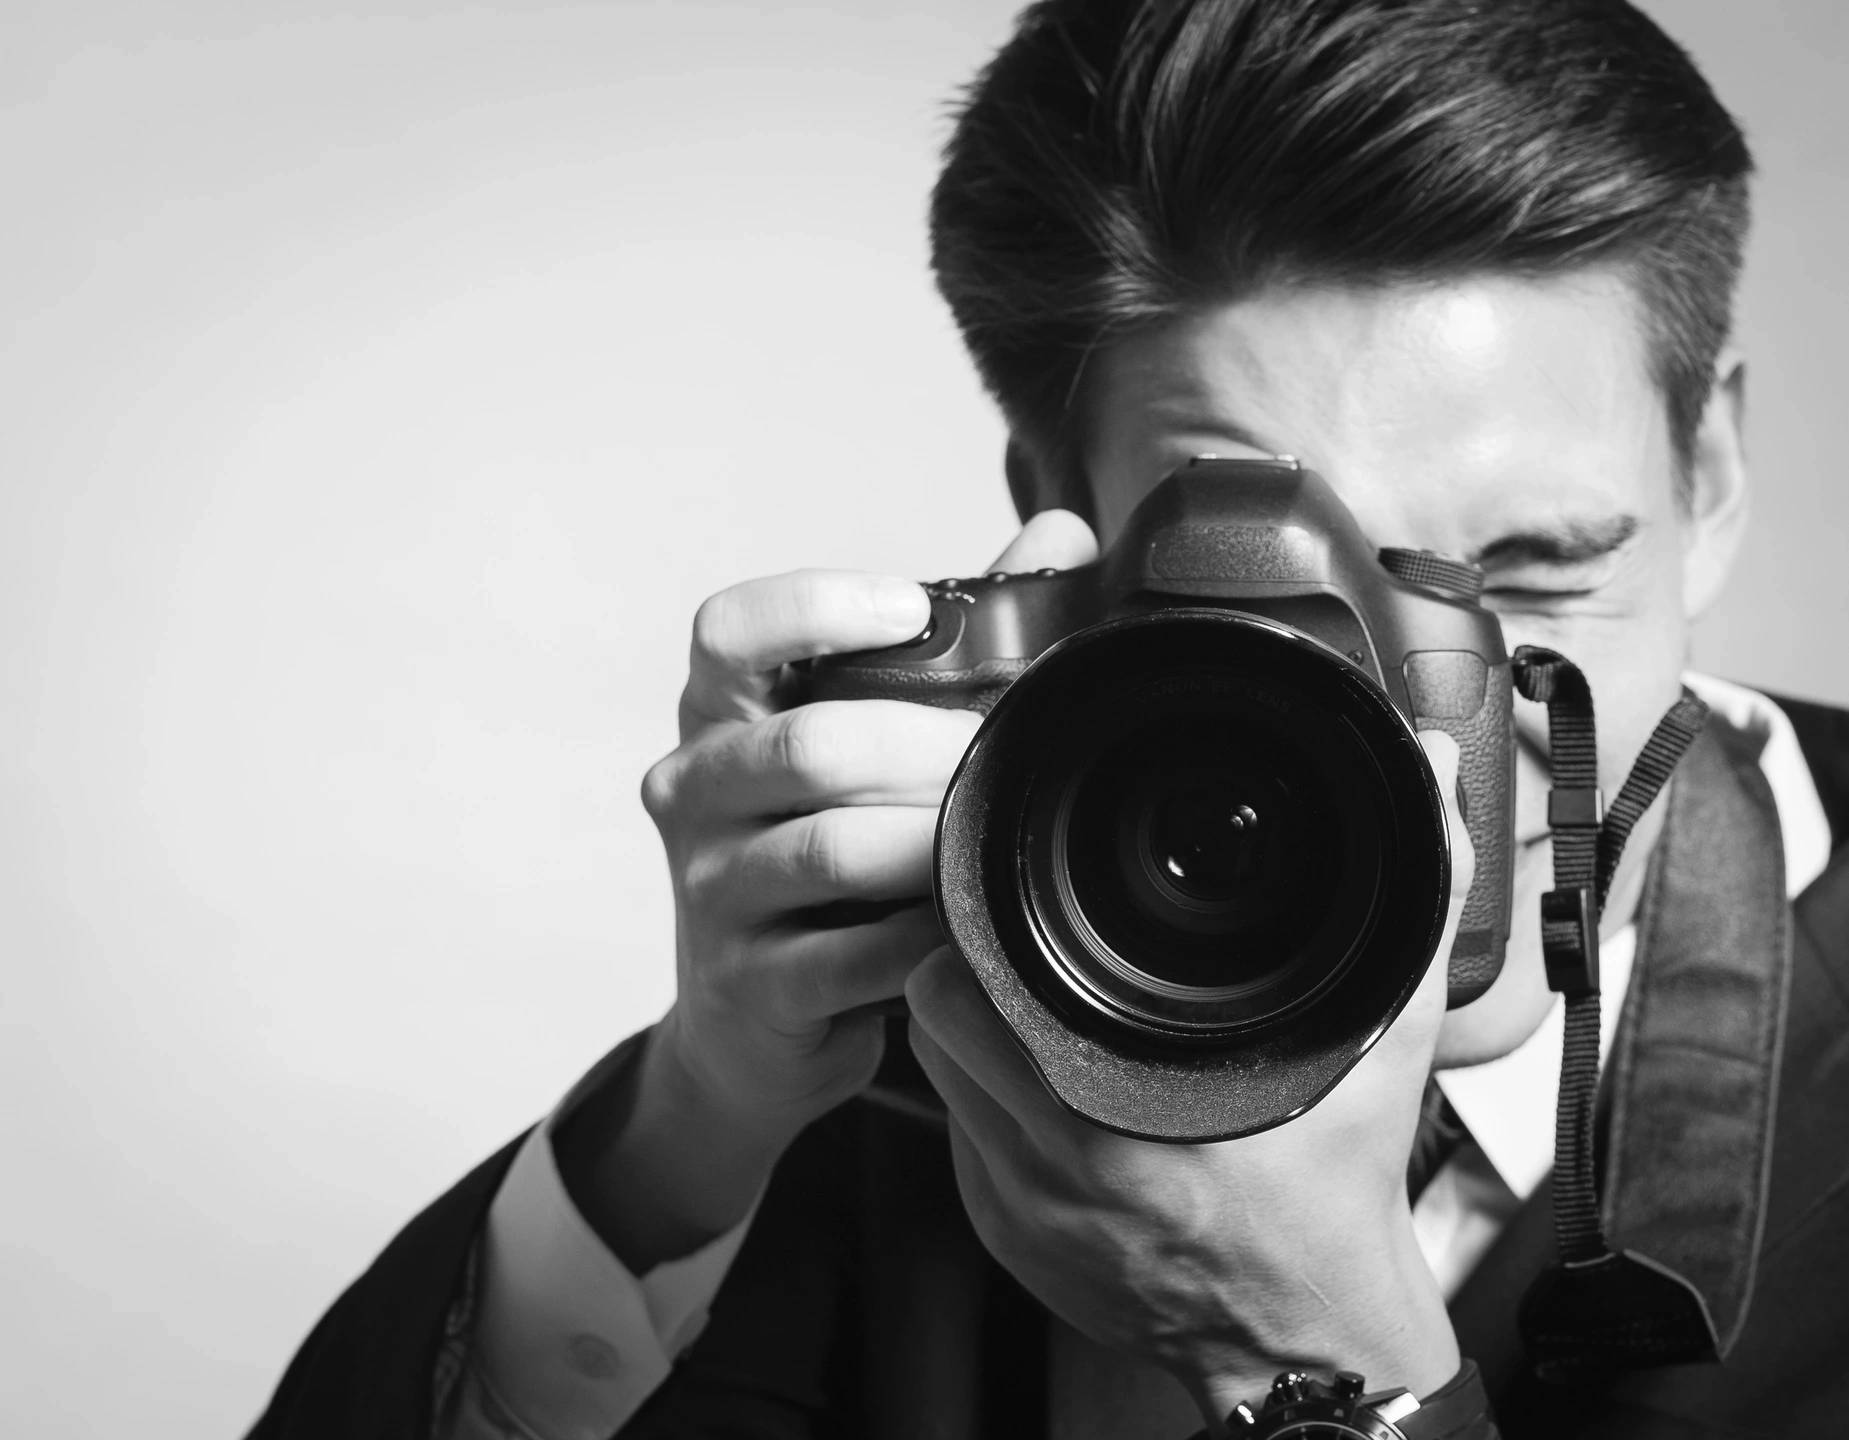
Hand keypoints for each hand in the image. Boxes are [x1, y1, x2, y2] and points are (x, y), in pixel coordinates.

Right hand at [557, 510, 1099, 1270]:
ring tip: (998, 834)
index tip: (913, 609)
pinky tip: (968, 924)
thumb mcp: (868, 742)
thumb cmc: (831, 846)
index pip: (728, 630)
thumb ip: (957, 643)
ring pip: (828, 850)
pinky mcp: (744, 983)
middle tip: (1013, 752)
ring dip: (933, 841)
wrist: (753, 1021)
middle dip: (931, 747)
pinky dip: (922, 936)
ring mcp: (708, 890)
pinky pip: (847, 956)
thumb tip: (1061, 536)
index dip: (816, 608)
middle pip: (810, 746)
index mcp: (718, 712)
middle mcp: (692, 790)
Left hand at [907, 731, 1472, 1427]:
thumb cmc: (1339, 1197)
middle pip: (936, 1013)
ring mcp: (1018, 1209)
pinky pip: (954, 1135)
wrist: (1311, 1342)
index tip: (1015, 894)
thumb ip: (1416, 900)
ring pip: (935, 1071)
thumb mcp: (1385, 1042)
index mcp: (1120, 1116)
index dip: (981, 921)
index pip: (971, 979)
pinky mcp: (1004, 1239)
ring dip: (968, 1026)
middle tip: (1018, 942)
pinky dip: (981, 1096)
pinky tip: (1041, 1082)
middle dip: (967, 963)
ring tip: (1029, 1004)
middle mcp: (1051, 1165)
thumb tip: (1431, 776)